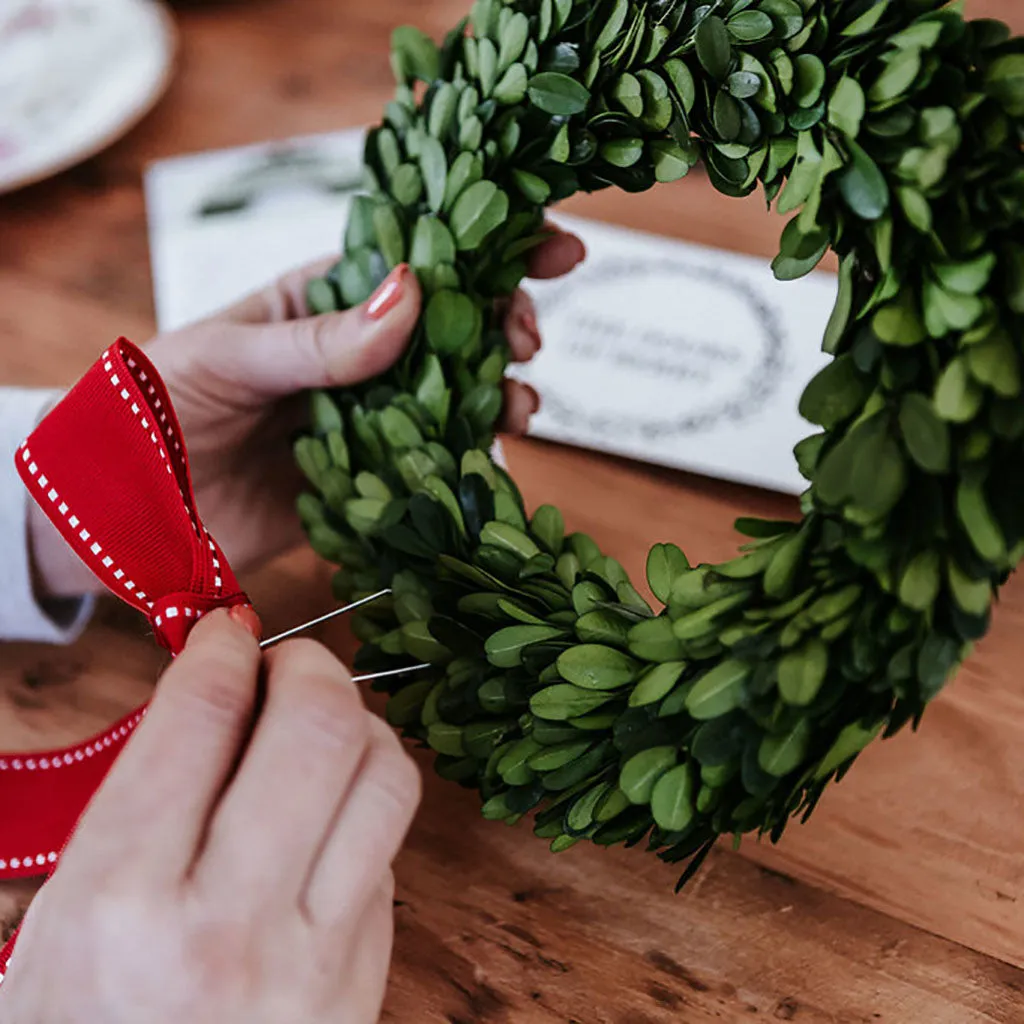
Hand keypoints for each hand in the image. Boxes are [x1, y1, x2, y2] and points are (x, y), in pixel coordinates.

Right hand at [0, 610, 419, 1023]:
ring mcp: (313, 959)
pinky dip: (368, 803)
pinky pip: (392, 848)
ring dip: (361, 725)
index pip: (203, 718)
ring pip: (386, 777)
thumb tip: (213, 694)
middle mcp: (227, 926)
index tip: (225, 632)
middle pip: (319, 729)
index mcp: (119, 903)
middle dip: (309, 666)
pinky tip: (327, 812)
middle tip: (286, 666)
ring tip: (321, 727)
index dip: (222, 649)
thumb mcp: (52, 926)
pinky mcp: (365, 980)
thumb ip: (132, 801)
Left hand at [30, 229, 585, 595]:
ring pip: (455, 396)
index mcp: (322, 303)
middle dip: (503, 325)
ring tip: (519, 405)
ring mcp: (369, 419)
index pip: (415, 262)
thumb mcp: (233, 356)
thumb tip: (413, 292)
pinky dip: (470, 456)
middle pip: (452, 329)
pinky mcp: (371, 480)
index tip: (550, 246)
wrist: (131, 510)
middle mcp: (356, 357)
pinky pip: (433, 463)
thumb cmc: (162, 408)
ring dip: (500, 393)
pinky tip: (491, 452)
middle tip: (524, 338)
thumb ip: (321, 339)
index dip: (484, 248)